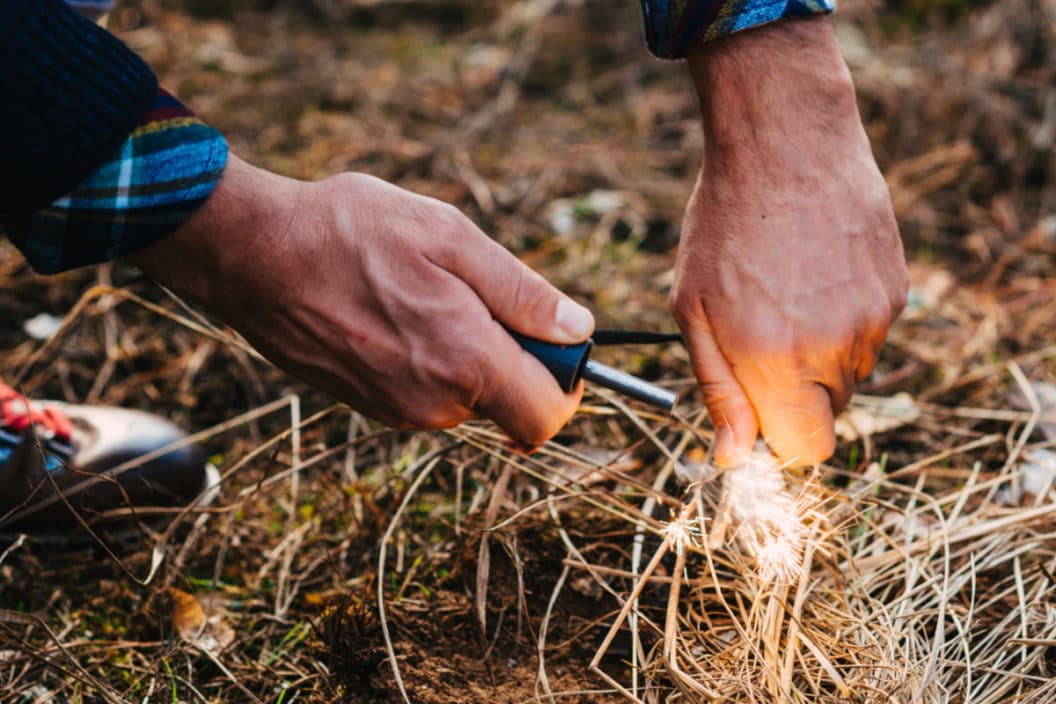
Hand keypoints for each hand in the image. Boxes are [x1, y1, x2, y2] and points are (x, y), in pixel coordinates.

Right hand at [130, 155, 593, 445]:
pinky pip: (429, 394)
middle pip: (511, 406)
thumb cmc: (349, 233)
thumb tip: (578, 330)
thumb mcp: (449, 236)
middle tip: (479, 295)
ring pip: (468, 398)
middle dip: (516, 360)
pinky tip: (397, 310)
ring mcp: (398, 410)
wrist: (253, 256)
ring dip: (470, 354)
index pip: (547, 417)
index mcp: (466, 361)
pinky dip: (433, 360)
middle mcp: (434, 403)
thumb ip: (522, 292)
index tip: (558, 344)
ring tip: (425, 293)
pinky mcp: (370, 406)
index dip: (567, 385)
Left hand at [672, 17, 907, 467]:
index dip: (779, 439)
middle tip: (760, 332)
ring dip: (819, 353)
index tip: (757, 409)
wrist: (785, 144)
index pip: (805, 451)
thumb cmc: (723, 226)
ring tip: (786, 291)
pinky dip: (842, 317)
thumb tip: (733, 456)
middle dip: (793, 392)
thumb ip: (719, 391)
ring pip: (849, 372)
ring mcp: (874, 318)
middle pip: (826, 413)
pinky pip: (868, 332)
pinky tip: (814, 271)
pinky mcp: (896, 289)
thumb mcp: (693, 311)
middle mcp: (836, 348)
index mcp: (778, 362)